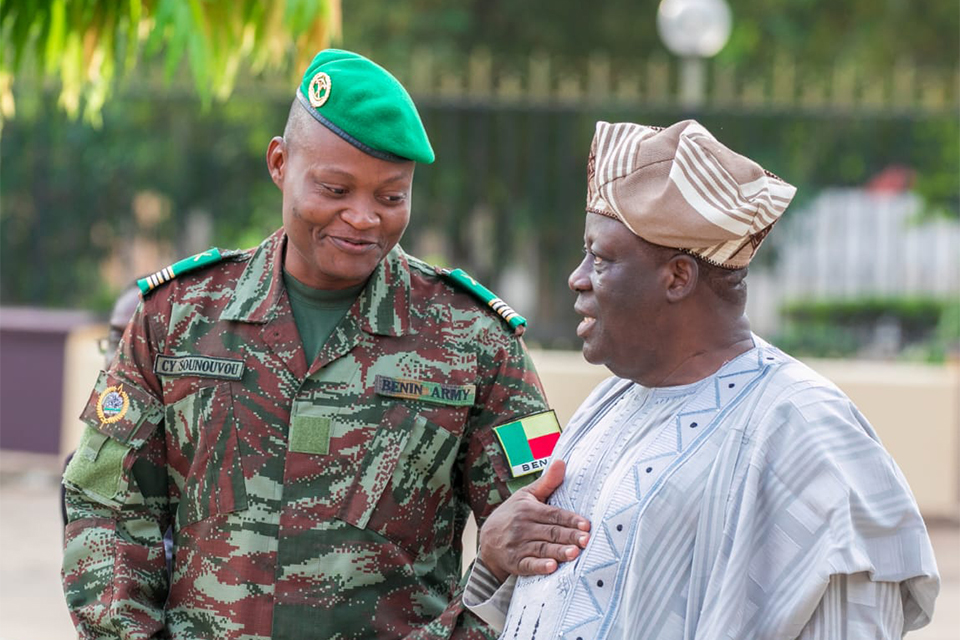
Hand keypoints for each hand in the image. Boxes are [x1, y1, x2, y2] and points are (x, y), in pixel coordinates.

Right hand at [478, 459, 589, 581]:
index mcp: (528, 509)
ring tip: (574, 553)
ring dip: (558, 552)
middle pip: (550, 532)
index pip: (553, 514)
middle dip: (569, 536)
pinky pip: (529, 565)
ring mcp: (518, 545)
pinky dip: (540, 567)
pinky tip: (552, 567)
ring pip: (542, 549)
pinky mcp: (515, 562)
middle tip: (586, 540)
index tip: (586, 525)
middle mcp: (522, 527)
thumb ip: (547, 482)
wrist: (488, 539)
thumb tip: (562, 462)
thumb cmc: (512, 515)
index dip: (570, 520)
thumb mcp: (526, 496)